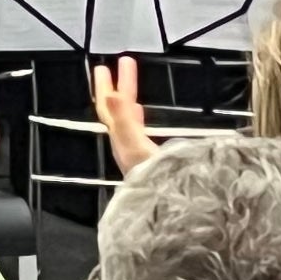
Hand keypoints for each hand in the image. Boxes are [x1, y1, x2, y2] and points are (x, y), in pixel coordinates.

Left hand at [92, 55, 157, 176]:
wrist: (174, 214)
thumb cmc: (156, 183)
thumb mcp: (138, 147)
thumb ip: (124, 120)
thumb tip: (107, 95)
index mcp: (123, 143)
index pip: (110, 109)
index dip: (108, 86)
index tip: (105, 66)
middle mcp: (128, 149)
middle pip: (119, 113)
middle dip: (119, 89)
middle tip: (122, 64)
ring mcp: (140, 157)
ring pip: (129, 124)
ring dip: (130, 104)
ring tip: (130, 93)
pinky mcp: (153, 164)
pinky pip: (141, 136)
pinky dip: (140, 123)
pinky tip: (145, 124)